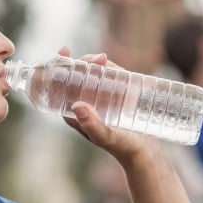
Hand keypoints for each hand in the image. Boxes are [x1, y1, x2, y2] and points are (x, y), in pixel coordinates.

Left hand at [56, 46, 157, 164]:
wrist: (144, 152)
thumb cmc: (122, 147)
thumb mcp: (106, 137)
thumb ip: (92, 125)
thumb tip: (76, 105)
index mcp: (73, 113)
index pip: (60, 87)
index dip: (58, 67)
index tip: (64, 51)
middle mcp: (85, 103)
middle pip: (76, 76)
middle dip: (81, 62)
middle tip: (95, 59)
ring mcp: (100, 98)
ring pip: (92, 73)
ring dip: (94, 62)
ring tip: (103, 60)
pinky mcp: (115, 94)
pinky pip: (108, 75)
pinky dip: (107, 66)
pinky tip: (109, 63)